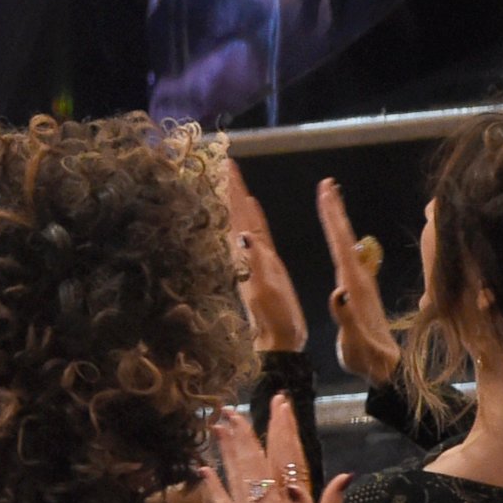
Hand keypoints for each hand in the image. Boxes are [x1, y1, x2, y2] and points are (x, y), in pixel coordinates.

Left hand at [224, 161, 306, 351]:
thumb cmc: (274, 318)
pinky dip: (253, 216)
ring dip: (238, 198)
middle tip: (224, 161)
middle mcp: (246, 253)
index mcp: (245, 255)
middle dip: (230, 187)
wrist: (279, 340)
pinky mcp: (266, 265)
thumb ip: (255, 263)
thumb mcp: (264, 290)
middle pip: (236, 212)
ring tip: (233, 177)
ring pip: (244, 219)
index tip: (223, 166)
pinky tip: (252, 207)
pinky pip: (257, 233)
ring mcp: (254, 257)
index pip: (236, 215)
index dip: (231, 191)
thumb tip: (242, 235)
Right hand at [316, 178, 398, 383]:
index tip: (326, 192)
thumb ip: (347, 318)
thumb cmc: (369, 360)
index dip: (333, 219)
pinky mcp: (362, 291)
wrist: (388, 370)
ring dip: (339, 221)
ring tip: (330, 199)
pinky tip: (340, 236)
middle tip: (327, 184)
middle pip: (345, 239)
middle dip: (335, 211)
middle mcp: (360, 281)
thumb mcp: (357, 344)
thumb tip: (338, 290)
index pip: (341, 246)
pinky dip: (342, 239)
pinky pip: (349, 255)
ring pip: (348, 245)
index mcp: (355, 288)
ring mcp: (362, 284)